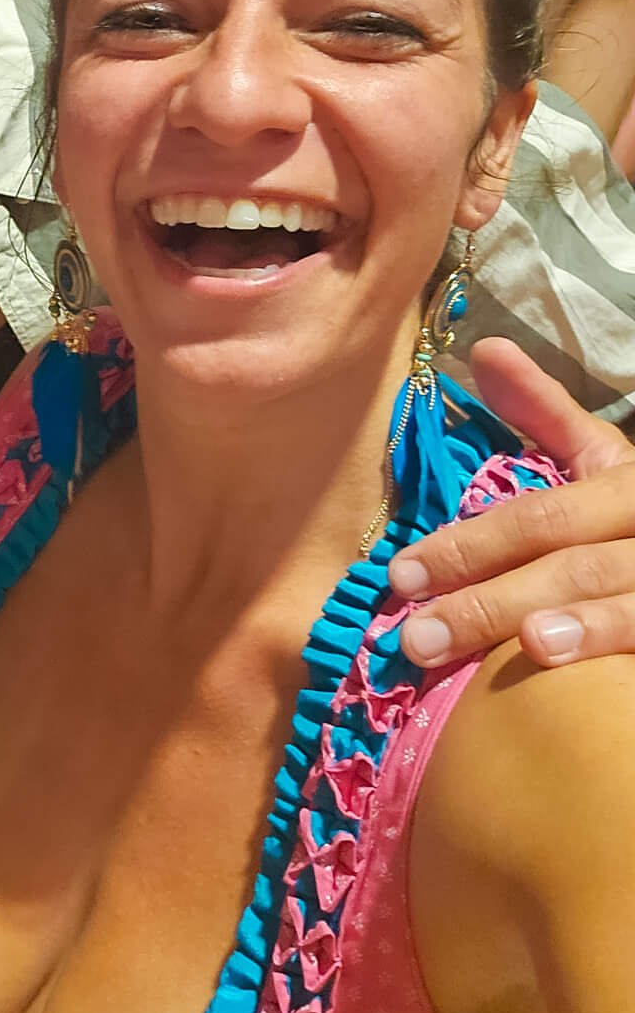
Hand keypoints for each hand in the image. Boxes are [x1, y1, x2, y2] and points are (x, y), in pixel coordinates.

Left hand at [392, 338, 634, 670]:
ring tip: (500, 647)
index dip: (470, 545)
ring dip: (562, 629)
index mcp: (626, 485)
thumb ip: (545, 413)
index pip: (542, 516)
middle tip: (416, 639)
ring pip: (623, 608)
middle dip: (488, 601)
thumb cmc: (634, 518)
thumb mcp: (601, 461)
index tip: (401, 576)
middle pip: (572, 565)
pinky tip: (559, 665)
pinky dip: (606, 649)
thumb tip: (487, 347)